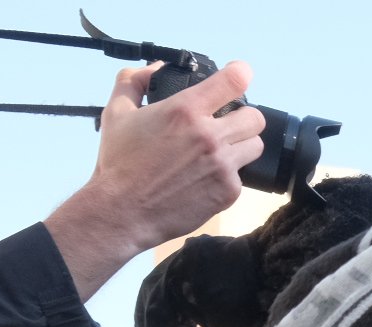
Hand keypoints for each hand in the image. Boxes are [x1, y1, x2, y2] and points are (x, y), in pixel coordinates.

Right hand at [45, 62, 267, 299]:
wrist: (123, 212)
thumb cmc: (118, 163)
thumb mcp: (117, 113)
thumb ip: (133, 82)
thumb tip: (154, 68)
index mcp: (185, 110)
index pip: (233, 81)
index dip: (240, 74)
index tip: (239, 76)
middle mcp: (210, 135)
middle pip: (255, 117)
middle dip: (243, 118)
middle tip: (227, 125)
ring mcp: (223, 165)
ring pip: (255, 146)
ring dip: (241, 146)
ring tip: (219, 153)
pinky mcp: (229, 191)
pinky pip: (242, 176)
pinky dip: (227, 176)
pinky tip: (205, 179)